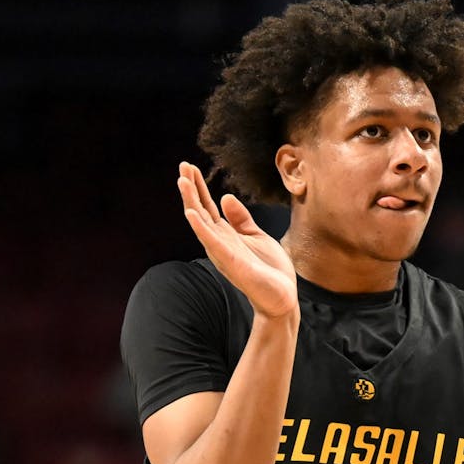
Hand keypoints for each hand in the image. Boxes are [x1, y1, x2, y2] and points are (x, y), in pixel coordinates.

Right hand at [178, 162, 297, 318]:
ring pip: (202, 223)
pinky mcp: (231, 262)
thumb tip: (225, 197)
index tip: (190, 167)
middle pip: (200, 211)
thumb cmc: (269, 270)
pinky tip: (191, 213)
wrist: (282, 297)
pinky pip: (213, 243)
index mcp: (226, 236)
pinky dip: (201, 228)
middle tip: (182, 166)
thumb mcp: (256, 236)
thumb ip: (241, 219)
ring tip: (182, 181)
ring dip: (191, 202)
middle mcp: (219, 243)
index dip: (199, 187)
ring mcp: (223, 252)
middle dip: (191, 189)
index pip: (208, 207)